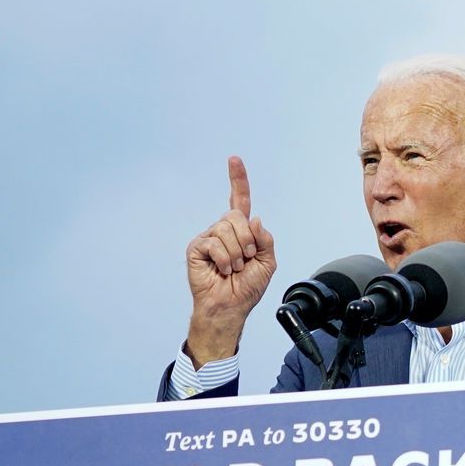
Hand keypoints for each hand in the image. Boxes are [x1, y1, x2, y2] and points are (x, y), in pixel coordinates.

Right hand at [184, 156, 277, 364]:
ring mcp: (209, 237)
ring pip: (226, 229)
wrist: (230, 306)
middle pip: (236, 216)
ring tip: (233, 268)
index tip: (234, 159)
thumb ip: (265, 239)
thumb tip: (254, 219)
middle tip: (246, 260)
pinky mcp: (197, 247)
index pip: (239, 200)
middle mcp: (223, 230)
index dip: (238, 180)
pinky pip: (214, 243)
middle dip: (247, 241)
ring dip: (237, 254)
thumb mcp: (267, 262)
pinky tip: (222, 271)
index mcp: (241, 231)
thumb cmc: (247, 287)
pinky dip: (224, 260)